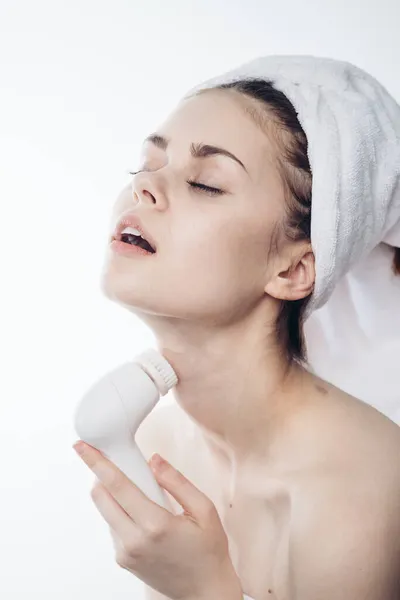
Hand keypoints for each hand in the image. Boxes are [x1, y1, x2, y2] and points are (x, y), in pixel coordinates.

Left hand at [73, 441, 242, 599]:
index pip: (117, 485)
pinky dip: (121, 512)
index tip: (83, 447)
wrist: (204, 592)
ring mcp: (125, 553)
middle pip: (101, 497)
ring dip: (113, 495)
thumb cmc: (208, 551)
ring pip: (105, 511)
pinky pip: (113, 526)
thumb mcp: (204, 510)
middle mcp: (134, 540)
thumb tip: (154, 461)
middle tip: (117, 463)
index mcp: (155, 525)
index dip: (97, 462)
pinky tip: (142, 514)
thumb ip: (176, 481)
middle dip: (102, 475)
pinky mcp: (123, 560)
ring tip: (140, 495)